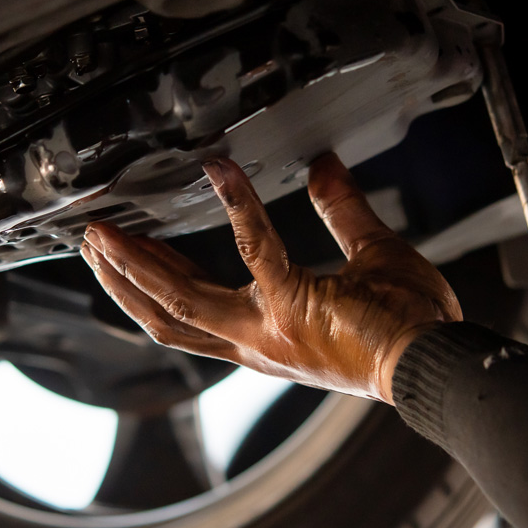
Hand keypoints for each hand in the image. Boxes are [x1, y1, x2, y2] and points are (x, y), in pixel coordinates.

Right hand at [81, 153, 461, 403]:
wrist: (434, 362)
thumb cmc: (405, 325)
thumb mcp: (365, 256)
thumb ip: (338, 210)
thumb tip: (323, 166)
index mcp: (263, 335)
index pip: (190, 312)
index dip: (152, 284)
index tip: (130, 251)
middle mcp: (254, 340)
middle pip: (167, 313)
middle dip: (124, 278)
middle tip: (93, 239)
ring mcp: (267, 327)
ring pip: (181, 298)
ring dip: (138, 264)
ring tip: (105, 230)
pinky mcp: (291, 304)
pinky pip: (253, 247)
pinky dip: (235, 204)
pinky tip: (218, 169)